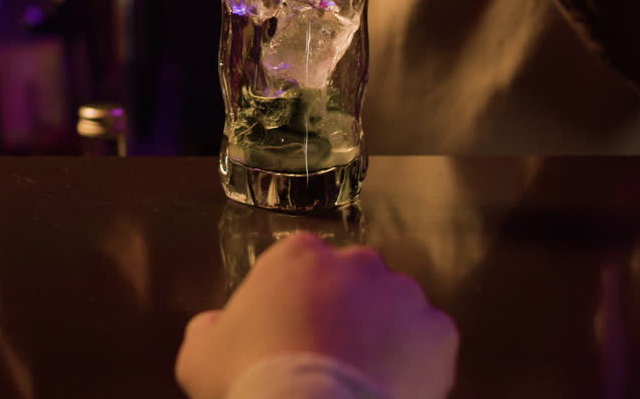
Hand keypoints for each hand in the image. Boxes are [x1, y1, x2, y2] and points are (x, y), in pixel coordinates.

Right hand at [175, 232, 457, 398]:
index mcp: (299, 254)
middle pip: (351, 282)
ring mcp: (403, 294)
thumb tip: (214, 326)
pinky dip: (416, 363)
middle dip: (342, 313)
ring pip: (393, 310)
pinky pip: (428, 343)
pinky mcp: (438, 332)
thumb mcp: (201, 356)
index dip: (293, 301)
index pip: (299, 265)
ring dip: (382, 335)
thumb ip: (209, 329)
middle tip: (326, 357)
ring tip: (360, 378)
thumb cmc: (253, 378)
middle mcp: (357, 262)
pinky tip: (389, 387)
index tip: (286, 333)